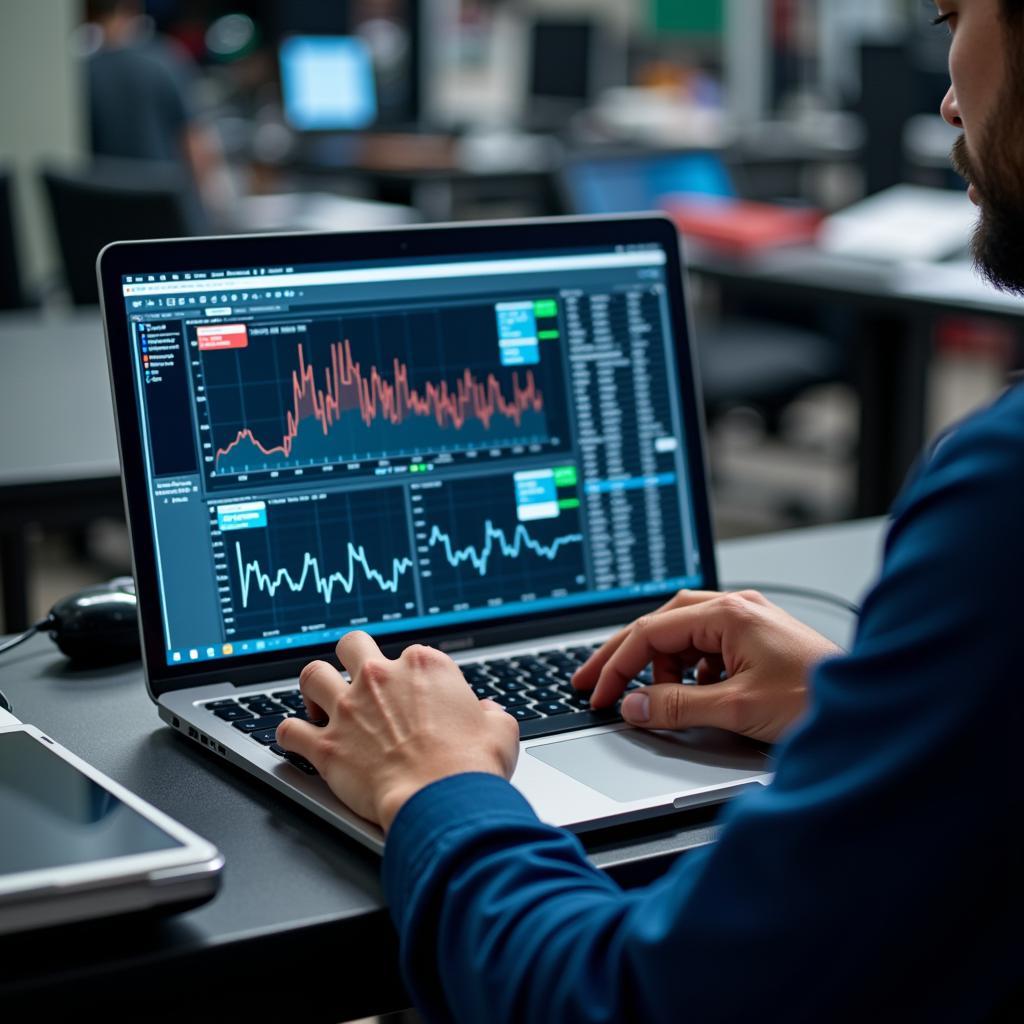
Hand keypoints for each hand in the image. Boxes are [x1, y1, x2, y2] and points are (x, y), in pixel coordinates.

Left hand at [275, 632, 519, 831]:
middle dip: (351, 658)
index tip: (414, 699)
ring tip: (321, 704)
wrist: (442, 801)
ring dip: (314, 688)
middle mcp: (381, 678)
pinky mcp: (326, 745)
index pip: (408, 655)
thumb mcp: (500, 730)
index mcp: (424, 666)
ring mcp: (349, 709)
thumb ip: (490, 714)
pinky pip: (288, 730)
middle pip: (351, 645)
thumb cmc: (472, 767)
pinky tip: (297, 740)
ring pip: (312, 676)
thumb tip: (487, 713)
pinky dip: (290, 735)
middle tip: (357, 679)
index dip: (410, 677)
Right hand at [572, 590, 840, 742]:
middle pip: (661, 626)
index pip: (651, 632)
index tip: (598, 692)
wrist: (872, 710)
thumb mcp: (736, 707)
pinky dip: (690, 673)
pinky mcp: (756, 641)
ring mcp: (747, 622)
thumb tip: (633, 705)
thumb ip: (676, 706)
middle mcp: (736, 609)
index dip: (617, 665)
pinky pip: (706, 650)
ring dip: (664, 669)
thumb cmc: (817, 700)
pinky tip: (696, 696)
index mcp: (728, 613)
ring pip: (683, 638)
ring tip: (663, 702)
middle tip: (597, 683)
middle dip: (627, 657)